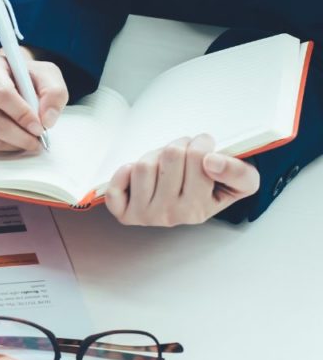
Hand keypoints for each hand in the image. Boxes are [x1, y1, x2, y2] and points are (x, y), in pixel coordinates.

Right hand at [0, 49, 67, 151]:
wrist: (7, 78)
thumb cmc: (24, 75)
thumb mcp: (46, 74)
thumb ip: (54, 93)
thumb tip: (47, 119)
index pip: (1, 93)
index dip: (21, 114)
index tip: (39, 126)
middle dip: (18, 135)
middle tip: (37, 140)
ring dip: (13, 143)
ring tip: (29, 140)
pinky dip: (4, 146)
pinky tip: (15, 138)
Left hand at [103, 134, 259, 226]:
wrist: (193, 202)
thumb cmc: (215, 186)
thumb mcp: (244, 180)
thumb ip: (238, 171)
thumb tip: (212, 162)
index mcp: (200, 209)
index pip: (199, 157)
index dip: (202, 143)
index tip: (204, 148)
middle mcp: (173, 215)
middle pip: (171, 156)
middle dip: (178, 146)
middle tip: (184, 154)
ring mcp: (146, 216)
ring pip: (144, 165)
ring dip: (154, 156)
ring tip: (165, 164)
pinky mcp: (125, 213)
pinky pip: (114, 189)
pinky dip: (123, 174)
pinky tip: (137, 173)